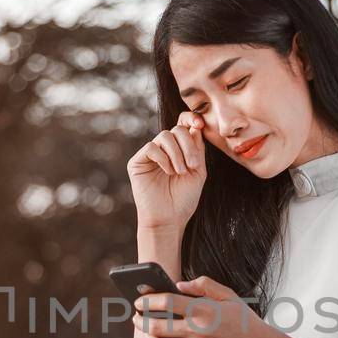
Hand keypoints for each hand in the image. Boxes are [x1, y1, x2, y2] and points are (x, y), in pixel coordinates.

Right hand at [127, 111, 206, 230]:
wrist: (169, 219)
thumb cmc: (184, 199)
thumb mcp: (198, 171)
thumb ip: (198, 149)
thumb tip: (196, 125)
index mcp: (180, 150)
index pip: (183, 125)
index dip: (191, 118)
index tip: (200, 124)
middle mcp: (164, 149)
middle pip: (177, 129)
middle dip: (188, 145)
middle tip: (192, 165)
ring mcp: (150, 155)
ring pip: (165, 135)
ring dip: (177, 153)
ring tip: (180, 172)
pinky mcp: (137, 162)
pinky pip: (151, 147)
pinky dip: (163, 158)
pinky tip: (168, 172)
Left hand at [131, 275, 281, 337]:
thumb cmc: (244, 321)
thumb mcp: (228, 295)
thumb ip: (203, 285)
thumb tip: (177, 285)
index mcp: (204, 310)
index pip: (166, 303)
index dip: (147, 301)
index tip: (138, 301)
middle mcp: (199, 332)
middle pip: (155, 327)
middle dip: (139, 321)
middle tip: (135, 317)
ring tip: (147, 332)